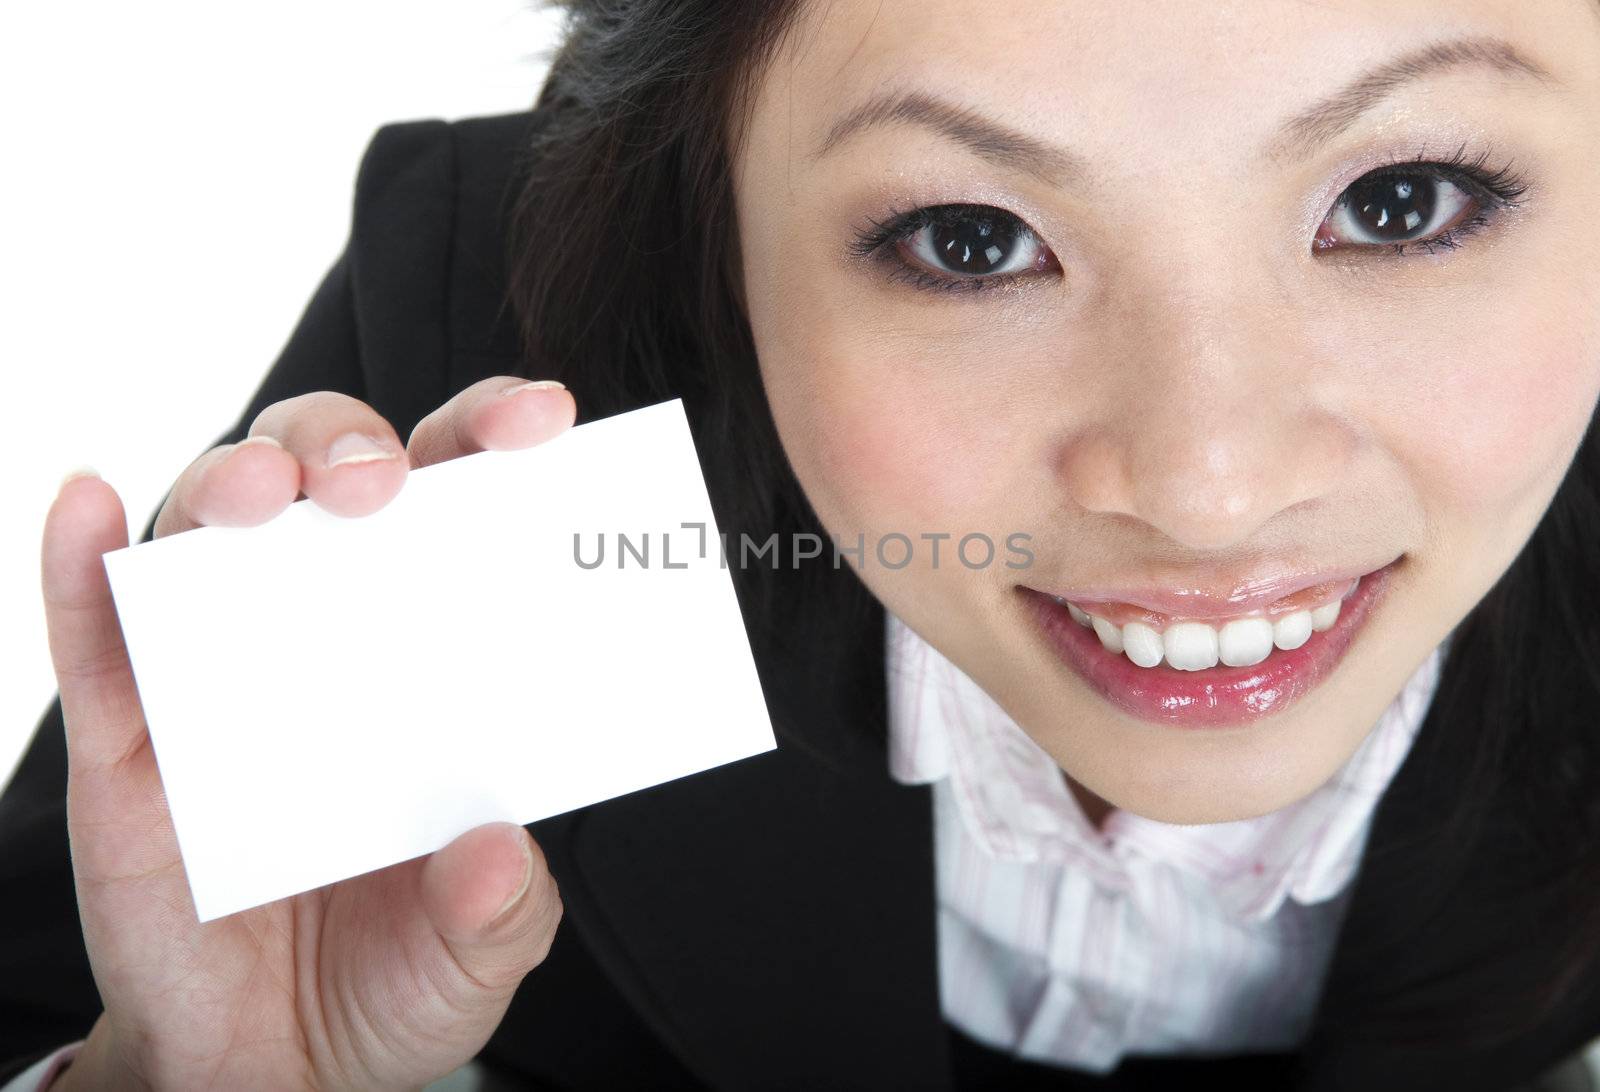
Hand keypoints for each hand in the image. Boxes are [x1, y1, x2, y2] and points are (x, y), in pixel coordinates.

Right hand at [41, 377, 575, 1090]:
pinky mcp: (128, 734)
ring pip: (214, 531)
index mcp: (434, 654)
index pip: (462, 515)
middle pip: (332, 486)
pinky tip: (92, 506)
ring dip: (233, 481)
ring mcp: (224, 672)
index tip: (544, 421)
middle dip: (355, 450)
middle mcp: (331, 635)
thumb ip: (500, 906)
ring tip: (263, 494)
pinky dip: (85, 563)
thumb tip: (491, 855)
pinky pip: (95, 633)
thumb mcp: (479, 949)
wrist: (275, 1068)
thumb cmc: (396, 973)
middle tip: (382, 485)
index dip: (493, 444)